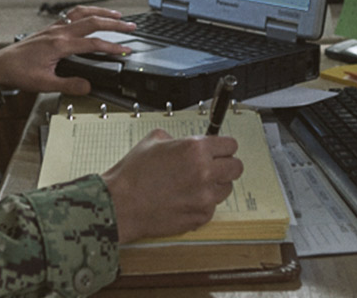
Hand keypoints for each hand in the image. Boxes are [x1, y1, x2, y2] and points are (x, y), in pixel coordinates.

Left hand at [0, 6, 134, 94]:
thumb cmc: (18, 73)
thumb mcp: (44, 84)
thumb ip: (68, 85)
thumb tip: (87, 86)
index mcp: (59, 45)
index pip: (93, 44)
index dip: (112, 47)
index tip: (125, 50)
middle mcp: (58, 32)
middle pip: (92, 22)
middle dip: (114, 23)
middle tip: (132, 26)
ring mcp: (53, 28)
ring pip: (82, 13)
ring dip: (101, 12)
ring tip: (116, 15)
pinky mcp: (49, 29)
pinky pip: (71, 14)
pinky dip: (85, 13)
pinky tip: (90, 16)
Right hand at [101, 129, 243, 242]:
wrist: (120, 204)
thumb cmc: (132, 175)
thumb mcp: (153, 140)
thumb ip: (177, 139)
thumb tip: (187, 143)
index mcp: (195, 149)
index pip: (231, 145)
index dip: (224, 147)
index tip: (220, 150)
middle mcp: (204, 173)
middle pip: (236, 167)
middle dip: (225, 165)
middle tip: (213, 167)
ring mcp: (204, 197)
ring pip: (226, 189)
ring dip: (215, 185)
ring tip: (193, 185)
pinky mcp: (200, 217)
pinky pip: (211, 207)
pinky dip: (202, 203)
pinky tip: (184, 199)